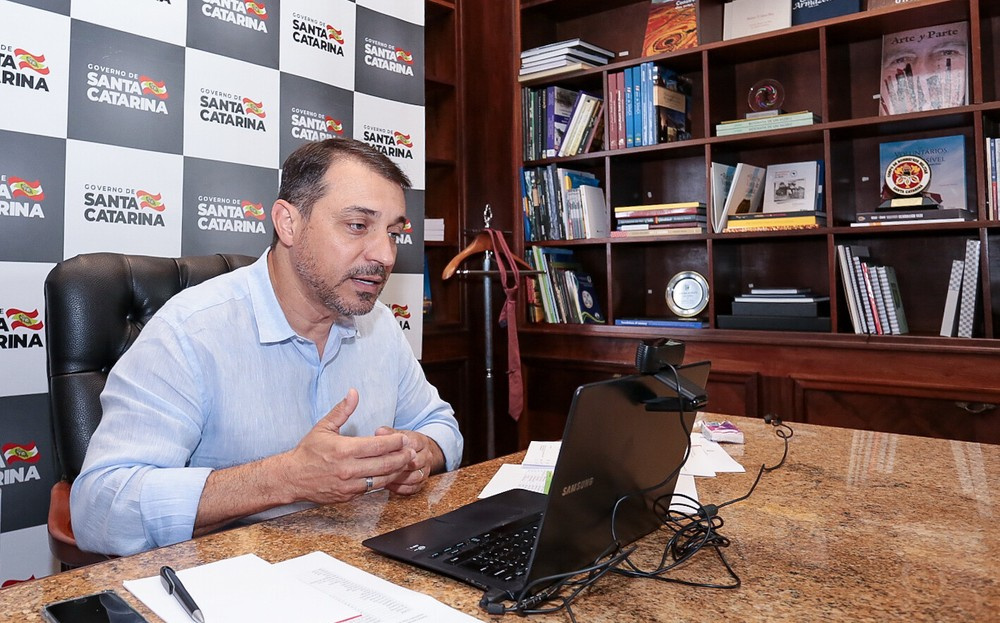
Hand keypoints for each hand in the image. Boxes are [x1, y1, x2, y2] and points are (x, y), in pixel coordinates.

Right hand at [283, 389, 415, 503]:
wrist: (291, 478)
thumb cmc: (308, 451)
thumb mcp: (324, 427)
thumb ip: (342, 410)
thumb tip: (353, 392)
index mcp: (344, 450)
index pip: (378, 446)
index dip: (395, 442)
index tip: (404, 438)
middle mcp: (348, 469)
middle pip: (385, 464)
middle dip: (402, 457)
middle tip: (411, 451)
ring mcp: (349, 485)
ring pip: (382, 479)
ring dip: (397, 471)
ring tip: (406, 463)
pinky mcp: (349, 496)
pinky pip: (372, 489)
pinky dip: (383, 481)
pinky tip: (390, 474)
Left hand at [374, 426, 444, 494]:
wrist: (419, 453)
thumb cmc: (405, 444)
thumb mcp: (398, 434)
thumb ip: (389, 433)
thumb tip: (379, 432)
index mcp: (421, 442)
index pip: (413, 445)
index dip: (399, 449)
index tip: (386, 452)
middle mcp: (426, 456)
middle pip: (415, 463)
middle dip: (398, 466)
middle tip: (382, 468)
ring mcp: (426, 470)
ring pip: (415, 477)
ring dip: (399, 478)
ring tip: (384, 477)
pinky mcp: (422, 482)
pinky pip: (413, 488)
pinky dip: (400, 488)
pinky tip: (389, 485)